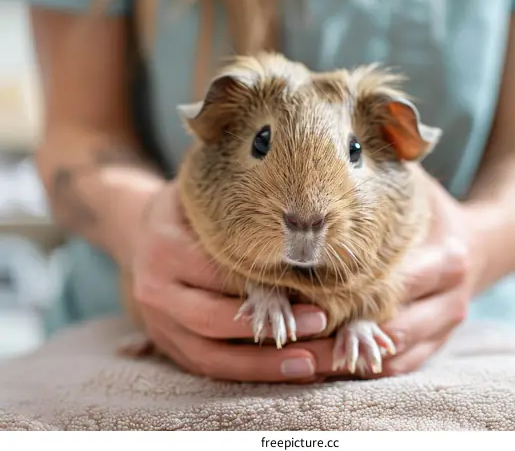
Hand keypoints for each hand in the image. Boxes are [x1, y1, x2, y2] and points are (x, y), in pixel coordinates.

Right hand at [128, 180, 327, 382]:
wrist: (139, 233)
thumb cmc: (186, 211)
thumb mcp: (203, 195)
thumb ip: (235, 206)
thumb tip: (296, 211)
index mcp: (165, 249)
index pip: (220, 273)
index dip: (266, 285)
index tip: (310, 289)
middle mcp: (156, 291)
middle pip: (213, 319)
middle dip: (268, 328)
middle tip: (319, 325)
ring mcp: (158, 323)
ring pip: (209, 356)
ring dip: (261, 366)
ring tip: (309, 365)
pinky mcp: (166, 343)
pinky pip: (205, 367)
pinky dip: (246, 374)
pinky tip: (284, 373)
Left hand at [293, 171, 482, 380]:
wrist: (485, 242)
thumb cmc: (435, 211)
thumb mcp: (417, 185)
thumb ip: (387, 170)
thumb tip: (332, 156)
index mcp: (445, 258)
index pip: (388, 284)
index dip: (342, 291)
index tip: (297, 293)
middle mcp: (450, 299)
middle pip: (389, 327)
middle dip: (339, 332)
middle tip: (289, 332)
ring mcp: (445, 326)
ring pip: (392, 354)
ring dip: (348, 359)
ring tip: (302, 355)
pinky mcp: (438, 344)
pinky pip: (401, 367)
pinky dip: (366, 369)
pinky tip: (330, 364)